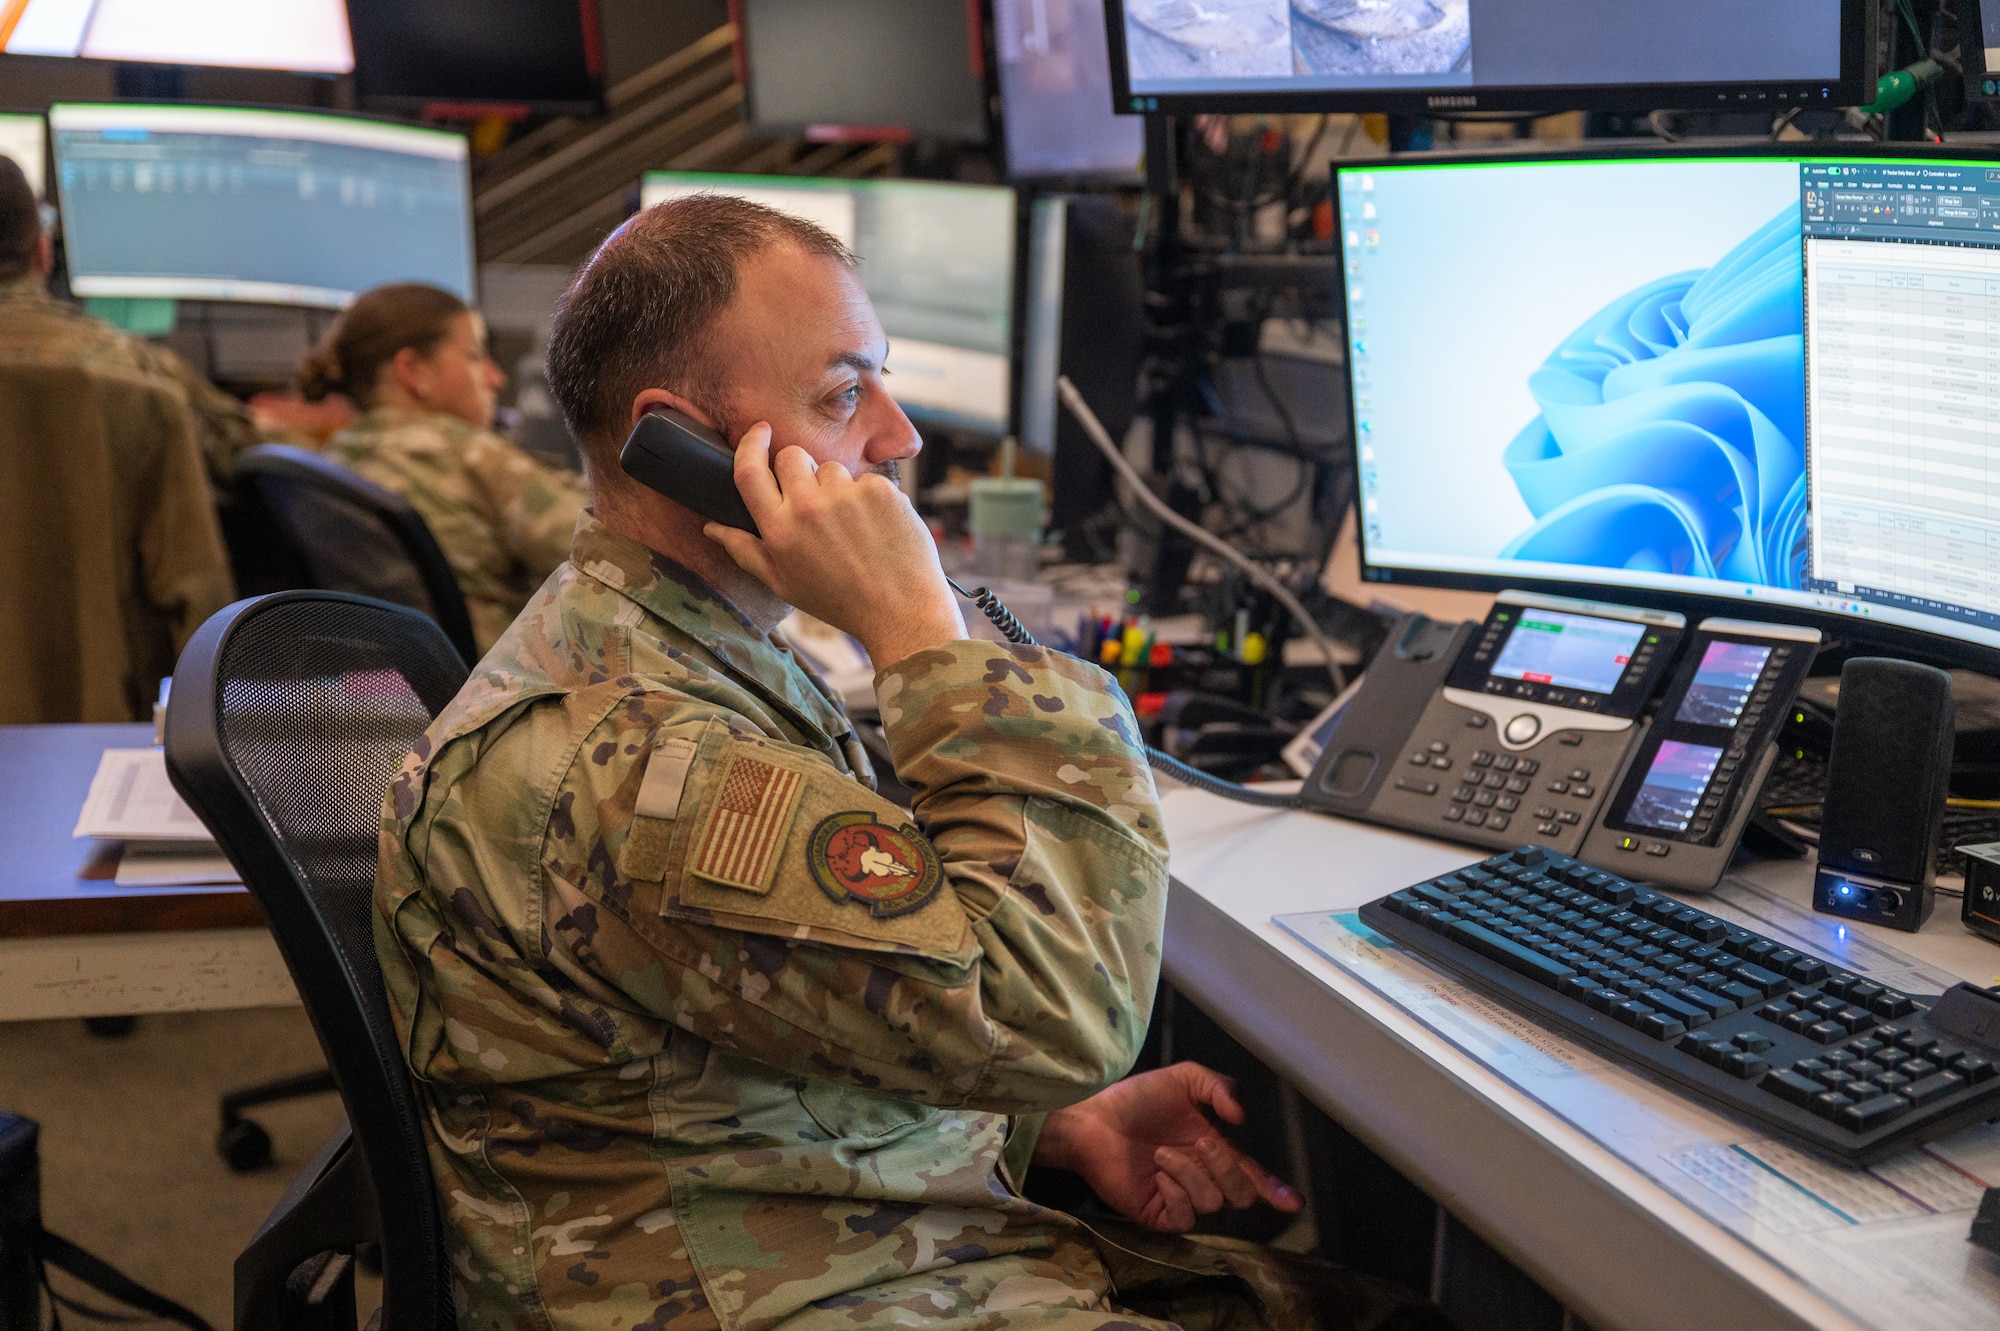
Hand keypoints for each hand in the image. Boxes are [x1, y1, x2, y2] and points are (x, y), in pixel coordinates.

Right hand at [704, 423, 963, 664]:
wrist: (901, 611)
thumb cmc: (839, 601)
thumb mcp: (782, 583)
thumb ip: (744, 551)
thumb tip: (711, 527)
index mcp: (779, 530)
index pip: (749, 471)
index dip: (751, 444)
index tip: (759, 432)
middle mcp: (808, 508)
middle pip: (791, 456)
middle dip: (798, 469)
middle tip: (815, 502)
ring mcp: (846, 496)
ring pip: (831, 468)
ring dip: (836, 487)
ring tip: (851, 526)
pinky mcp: (880, 490)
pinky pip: (865, 478)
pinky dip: (869, 497)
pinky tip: (877, 527)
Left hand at [1032, 1062, 1301, 1232]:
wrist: (1093, 1120)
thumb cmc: (1135, 1100)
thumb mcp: (1182, 1079)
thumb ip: (1217, 1087)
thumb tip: (1241, 1118)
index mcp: (1212, 1149)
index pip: (1251, 1175)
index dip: (1274, 1189)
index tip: (1292, 1200)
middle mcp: (1201, 1177)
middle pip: (1240, 1193)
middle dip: (1226, 1167)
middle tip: (1199, 1142)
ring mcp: (1180, 1198)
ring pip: (1212, 1201)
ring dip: (1189, 1172)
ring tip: (1160, 1154)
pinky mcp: (1159, 1214)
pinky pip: (1185, 1217)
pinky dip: (1174, 1193)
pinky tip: (1157, 1177)